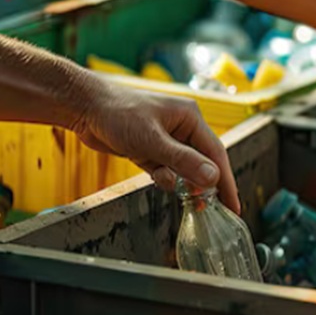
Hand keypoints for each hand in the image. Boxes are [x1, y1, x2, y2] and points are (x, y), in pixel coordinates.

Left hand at [69, 82, 239, 212]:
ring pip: (184, 169)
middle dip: (202, 185)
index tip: (233, 205)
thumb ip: (184, 161)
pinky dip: (164, 178)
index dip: (226, 181)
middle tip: (205, 207)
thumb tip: (213, 178)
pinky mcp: (151, 149)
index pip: (217, 154)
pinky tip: (156, 176)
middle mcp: (183, 128)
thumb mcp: (153, 140)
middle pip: (203, 163)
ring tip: (172, 186)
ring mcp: (167, 139)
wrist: (82, 107)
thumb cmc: (117, 113)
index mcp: (191, 118)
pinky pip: (166, 170)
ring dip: (179, 181)